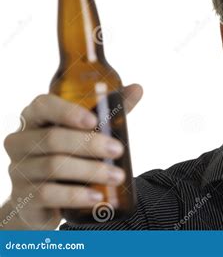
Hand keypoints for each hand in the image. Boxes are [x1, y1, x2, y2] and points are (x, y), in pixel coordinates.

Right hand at [0, 83, 142, 229]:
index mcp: (35, 118)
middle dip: (90, 144)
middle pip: (53, 138)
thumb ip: (109, 110)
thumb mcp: (86, 131)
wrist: (43, 200)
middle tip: (119, 150)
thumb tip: (137, 88)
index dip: (67, 111)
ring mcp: (18, 170)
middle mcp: (20, 141)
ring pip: (54, 166)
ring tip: (117, 176)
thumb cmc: (67, 154)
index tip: (94, 121)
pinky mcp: (23, 197)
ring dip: (91, 171)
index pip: (43, 106)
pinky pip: (48, 194)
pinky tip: (96, 197)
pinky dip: (75, 195)